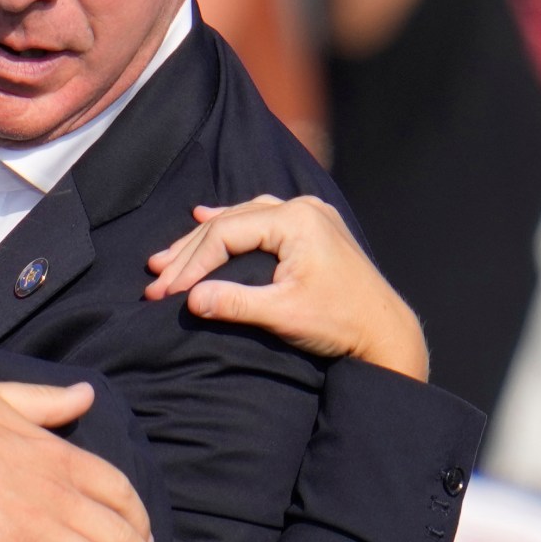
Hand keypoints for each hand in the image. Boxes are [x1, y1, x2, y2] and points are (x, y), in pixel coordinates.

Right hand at [144, 194, 428, 379]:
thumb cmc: (339, 324)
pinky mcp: (313, 229)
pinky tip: (205, 217)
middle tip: (154, 277)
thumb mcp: (283, 315)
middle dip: (188, 254)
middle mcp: (304, 209)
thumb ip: (234, 303)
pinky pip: (260, 218)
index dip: (190, 263)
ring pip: (241, 219)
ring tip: (168, 256)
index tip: (164, 291)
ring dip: (203, 240)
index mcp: (298, 221)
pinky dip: (230, 225)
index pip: (226, 234)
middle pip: (229, 224)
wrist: (385, 332)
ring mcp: (311, 216)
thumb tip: (189, 299)